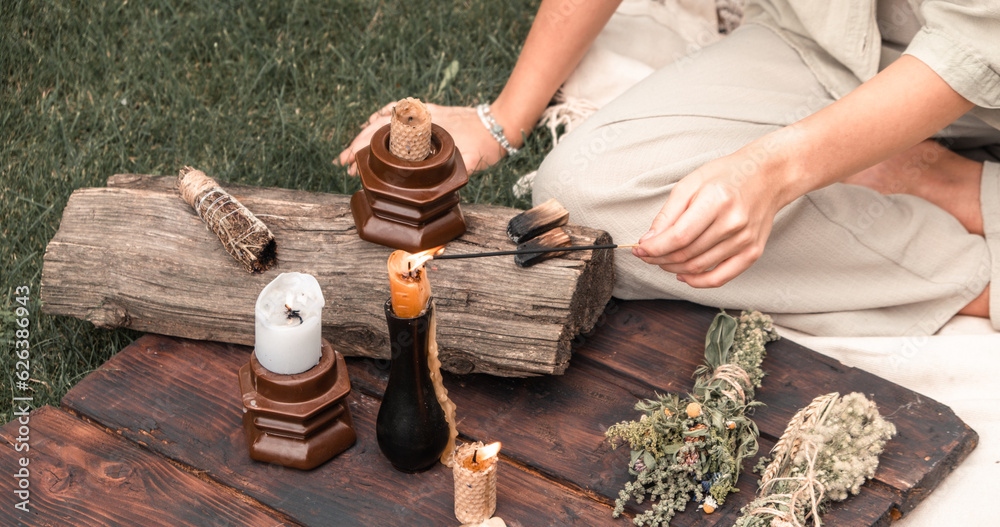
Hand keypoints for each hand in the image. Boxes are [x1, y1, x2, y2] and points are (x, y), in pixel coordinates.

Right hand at [337, 102, 508, 174]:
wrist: (499, 124)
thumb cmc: (484, 142)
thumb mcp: (470, 159)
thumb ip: (456, 169)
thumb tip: (438, 189)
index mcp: (423, 126)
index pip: (384, 134)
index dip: (362, 147)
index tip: (350, 160)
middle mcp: (419, 117)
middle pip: (379, 128)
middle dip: (358, 145)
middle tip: (344, 163)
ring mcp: (422, 114)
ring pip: (385, 121)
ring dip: (367, 136)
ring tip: (353, 152)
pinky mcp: (428, 114)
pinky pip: (399, 112)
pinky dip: (382, 119)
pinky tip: (372, 124)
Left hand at [633, 149, 785, 287]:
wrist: (767, 176)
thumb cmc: (726, 176)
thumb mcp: (690, 184)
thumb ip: (668, 214)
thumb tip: (648, 241)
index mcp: (717, 200)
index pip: (678, 236)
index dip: (654, 248)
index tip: (639, 249)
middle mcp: (734, 223)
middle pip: (687, 254)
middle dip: (659, 258)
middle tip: (646, 255)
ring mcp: (745, 240)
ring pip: (698, 268)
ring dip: (673, 268)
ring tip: (661, 260)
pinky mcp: (753, 253)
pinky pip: (720, 278)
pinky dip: (697, 282)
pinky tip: (682, 275)